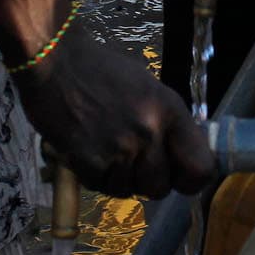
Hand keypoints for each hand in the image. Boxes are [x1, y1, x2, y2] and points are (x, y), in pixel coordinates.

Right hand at [16, 43, 214, 198]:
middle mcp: (149, 132)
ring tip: (106, 150)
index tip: (180, 177)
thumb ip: (167, 122)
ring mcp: (119, 149)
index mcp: (169, 110)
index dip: (191, 180)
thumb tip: (181, 155)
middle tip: (132, 162)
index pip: (200, 168)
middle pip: (161, 187)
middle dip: (148, 180)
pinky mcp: (89, 162)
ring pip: (130, 191)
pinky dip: (96, 177)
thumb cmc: (102, 70)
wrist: (54, 63)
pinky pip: (102, 188)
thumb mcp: (148, 88)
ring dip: (120, 178)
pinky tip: (89, 151)